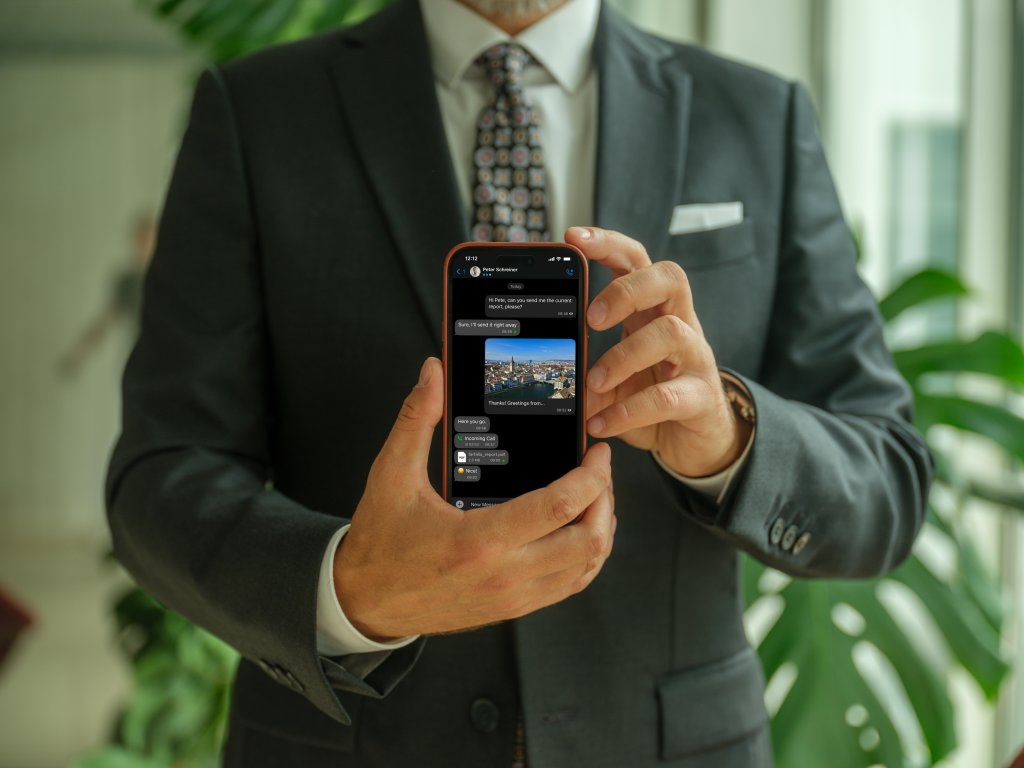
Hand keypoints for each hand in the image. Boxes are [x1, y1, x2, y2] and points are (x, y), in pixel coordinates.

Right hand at [334, 357, 615, 640]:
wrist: (366, 601)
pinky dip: (586, 558)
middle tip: (599, 472)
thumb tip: (432, 372)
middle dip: (605, 500)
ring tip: (594, 498)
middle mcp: (504, 575)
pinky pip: (568, 586)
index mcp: (479, 540)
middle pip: (588, 542)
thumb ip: (415, 419)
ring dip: (600, 530)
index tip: (597, 453)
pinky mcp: (513, 609)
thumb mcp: (391, 474)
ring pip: (585, 569)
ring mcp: (513, 598)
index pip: (559, 507)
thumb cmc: (380, 541)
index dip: (591, 476)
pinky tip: (577, 530)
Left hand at [565, 227, 751, 477]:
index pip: (636, 261)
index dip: (609, 243)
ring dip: (624, 356)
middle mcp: (680, 325)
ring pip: (672, 332)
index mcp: (652, 311)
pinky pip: (668, 396)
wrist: (694, 442)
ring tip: (594, 382)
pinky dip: (629, 410)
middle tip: (593, 319)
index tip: (572, 237)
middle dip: (628, 289)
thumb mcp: (612, 381)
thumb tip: (550, 378)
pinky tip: (603, 423)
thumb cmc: (653, 399)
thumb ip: (584, 373)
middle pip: (669, 278)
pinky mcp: (701, 398)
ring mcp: (695, 359)